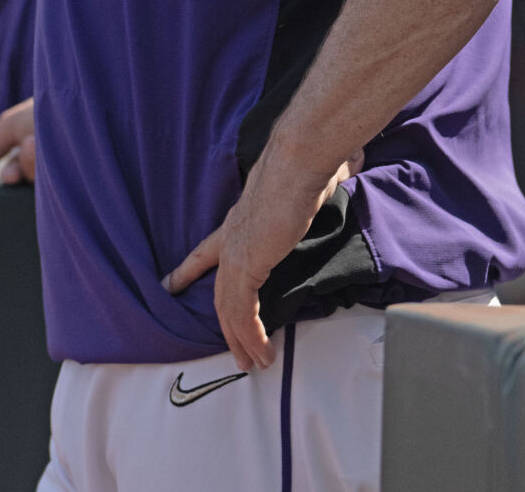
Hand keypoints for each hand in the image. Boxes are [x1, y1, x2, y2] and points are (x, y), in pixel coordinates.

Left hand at [164, 147, 362, 372]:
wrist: (299, 159)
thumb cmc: (308, 163)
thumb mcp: (310, 179)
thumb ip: (324, 179)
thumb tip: (354, 161)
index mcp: (239, 219)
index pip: (206, 250)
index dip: (189, 268)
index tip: (170, 283)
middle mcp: (232, 237)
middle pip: (219, 291)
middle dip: (224, 325)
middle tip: (234, 352)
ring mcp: (236, 252)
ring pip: (229, 308)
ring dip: (241, 340)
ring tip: (253, 363)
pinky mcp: (247, 266)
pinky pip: (244, 312)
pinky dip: (253, 336)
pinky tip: (264, 351)